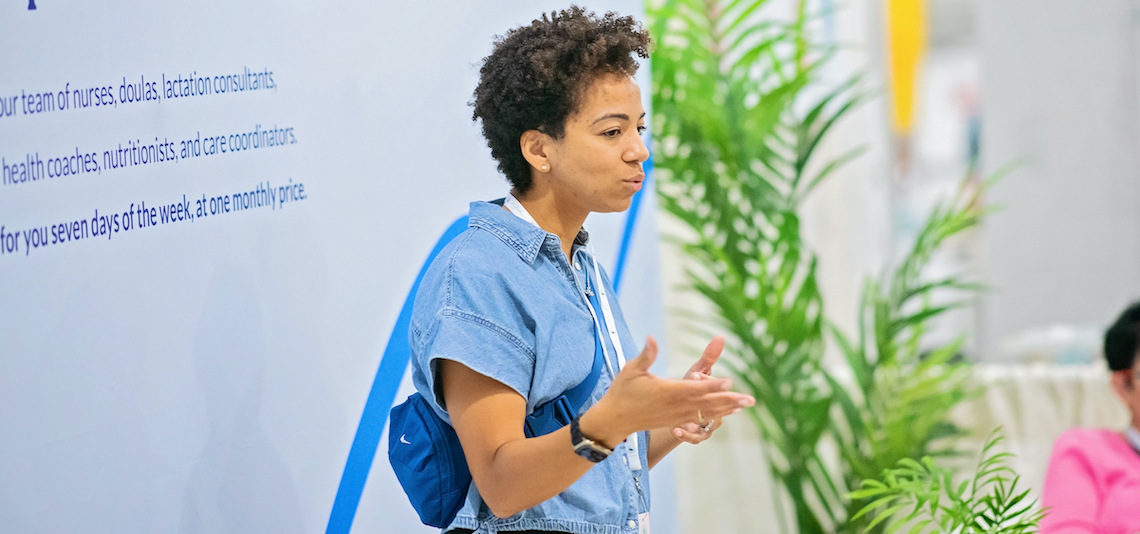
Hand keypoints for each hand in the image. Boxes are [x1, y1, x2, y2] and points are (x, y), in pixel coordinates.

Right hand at [584, 336, 753, 446]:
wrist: (615, 420)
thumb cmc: (623, 392)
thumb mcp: (632, 369)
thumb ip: (646, 354)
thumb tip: (651, 337)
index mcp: (667, 391)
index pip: (694, 388)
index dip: (712, 385)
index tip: (729, 382)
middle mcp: (675, 405)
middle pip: (707, 403)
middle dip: (729, 400)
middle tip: (750, 399)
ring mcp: (677, 416)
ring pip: (707, 412)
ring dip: (727, 409)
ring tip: (745, 405)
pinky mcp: (675, 421)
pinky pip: (700, 419)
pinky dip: (715, 415)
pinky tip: (727, 414)